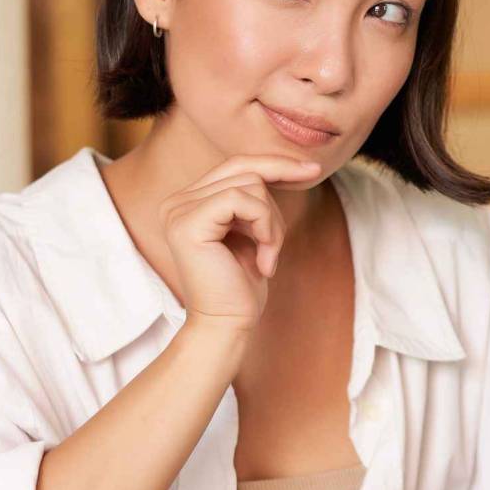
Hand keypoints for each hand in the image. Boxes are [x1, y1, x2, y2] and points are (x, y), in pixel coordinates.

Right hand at [160, 155, 320, 328]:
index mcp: (189, 201)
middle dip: (276, 203)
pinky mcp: (188, 223)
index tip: (312, 170)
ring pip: (250, 185)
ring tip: (268, 257)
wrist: (226, 325)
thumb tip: (285, 165)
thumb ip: (255, 200)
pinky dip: (266, 227)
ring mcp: (179, 210)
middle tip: (278, 243)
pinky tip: (264, 259)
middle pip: (244, 168)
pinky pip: (243, 200)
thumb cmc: (241, 287)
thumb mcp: (253, 232)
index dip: (276, 164)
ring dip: (272, 224)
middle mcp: (177, 201)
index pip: (237, 165)